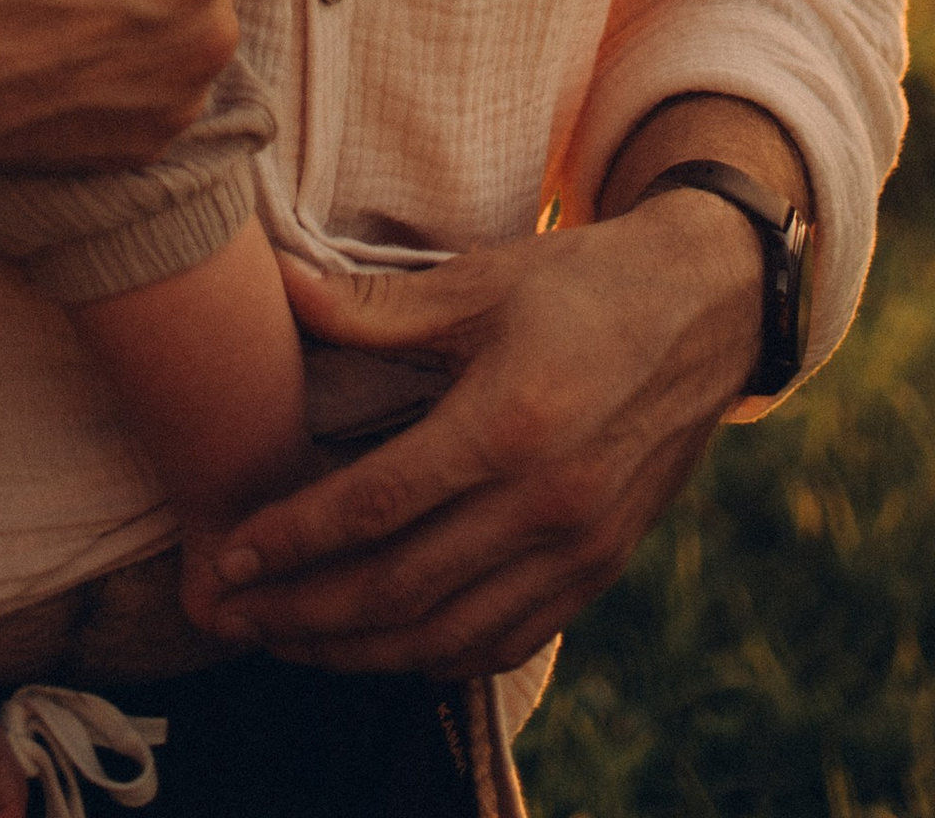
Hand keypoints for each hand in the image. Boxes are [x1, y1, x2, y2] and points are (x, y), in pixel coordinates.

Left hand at [195, 198, 764, 676]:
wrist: (706, 312)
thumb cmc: (581, 283)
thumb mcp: (481, 278)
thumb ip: (374, 306)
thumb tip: (278, 288)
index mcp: (509, 423)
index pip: (376, 506)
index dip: (292, 540)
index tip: (228, 557)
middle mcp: (547, 503)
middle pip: (400, 589)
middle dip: (303, 613)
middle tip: (231, 615)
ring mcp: (580, 549)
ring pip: (446, 634)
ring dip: (357, 651)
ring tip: (286, 640)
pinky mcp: (599, 570)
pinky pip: (503, 640)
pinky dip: (432, 656)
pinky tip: (380, 646)